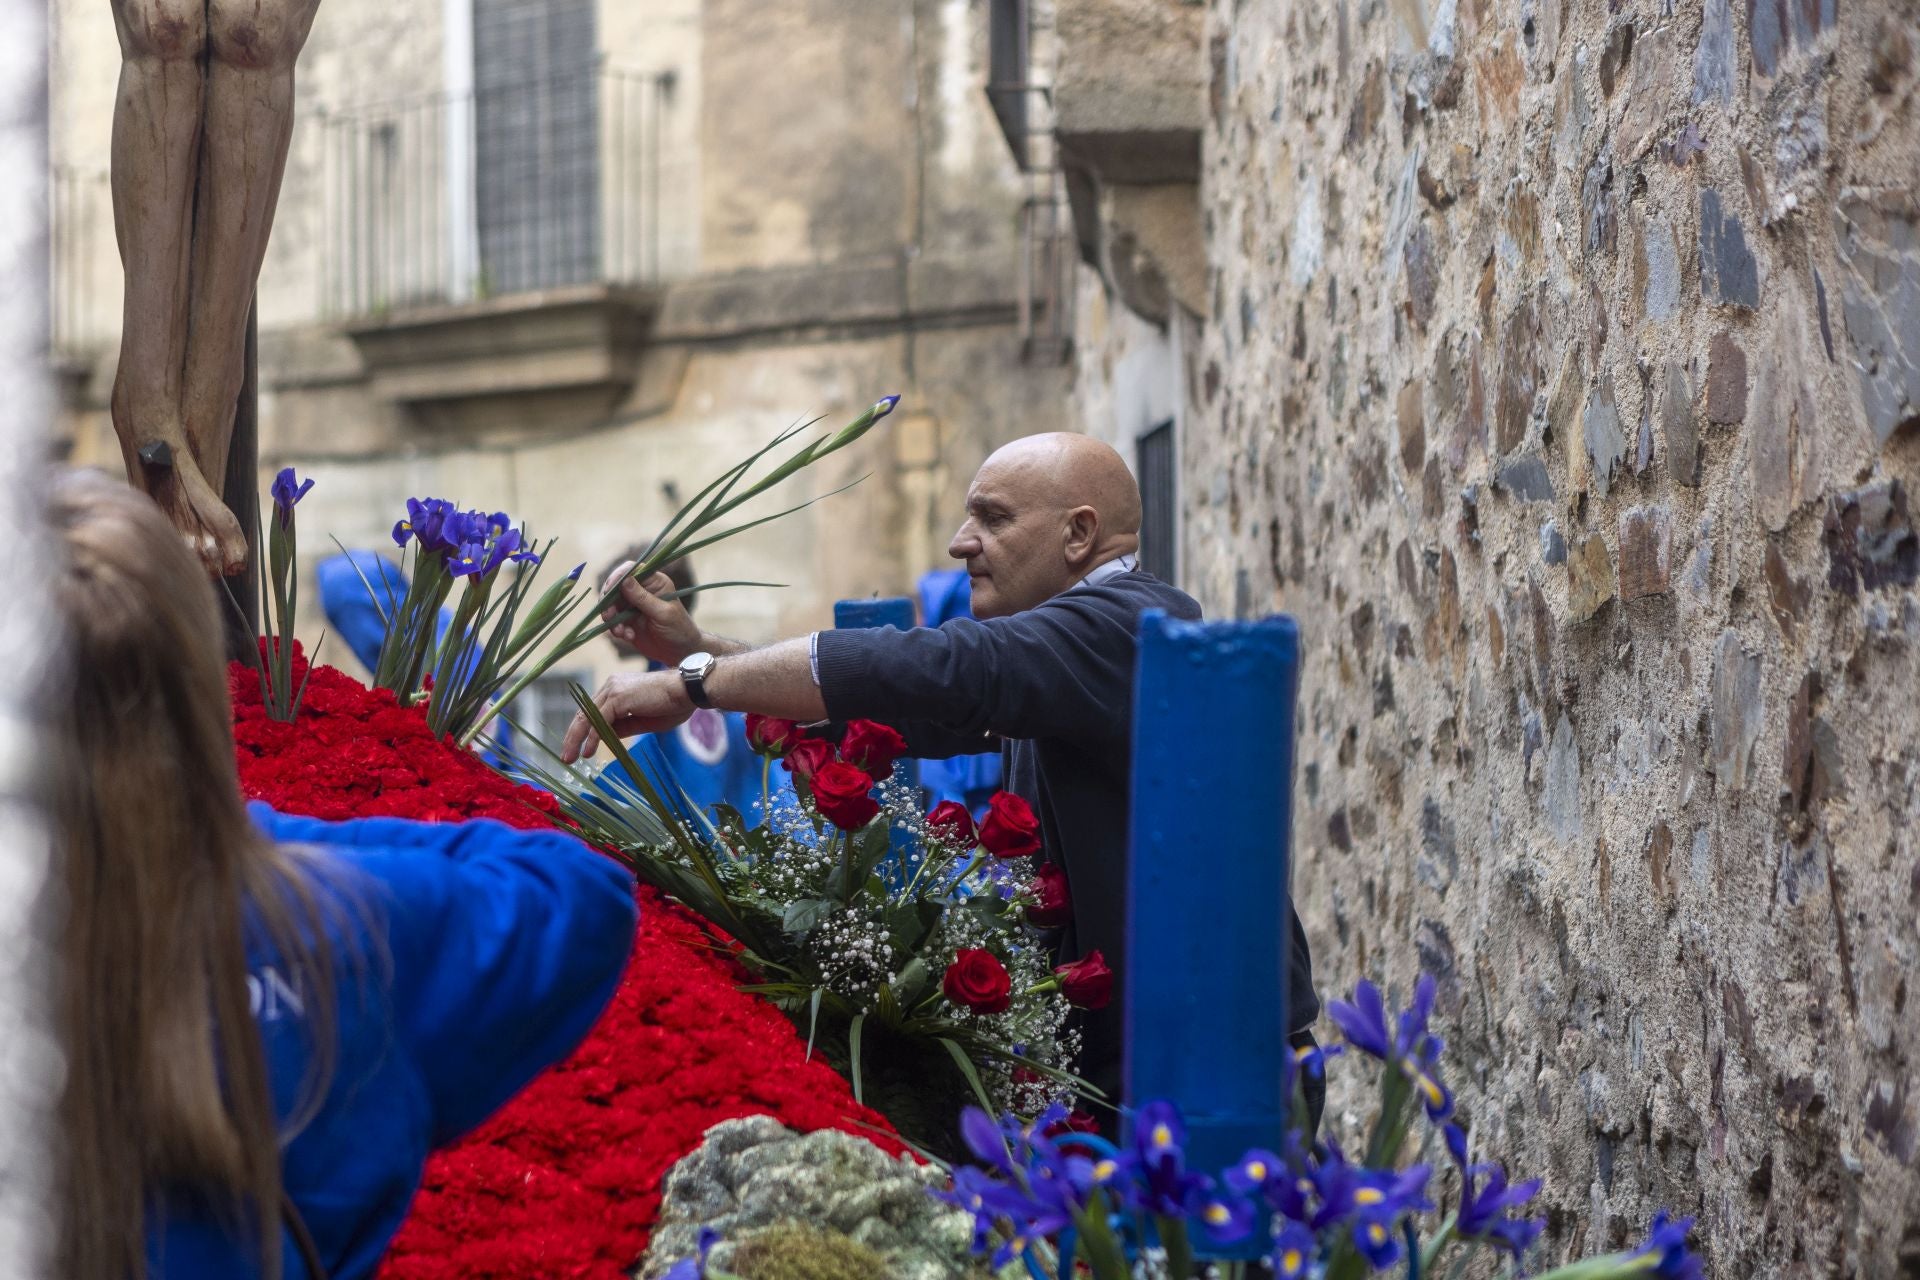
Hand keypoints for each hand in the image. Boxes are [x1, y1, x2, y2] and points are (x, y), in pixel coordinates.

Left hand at [560, 670, 694, 762]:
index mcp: (617, 689)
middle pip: (584, 713)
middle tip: (566, 757)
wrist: (688, 690)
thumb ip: (623, 726)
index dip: (583, 731)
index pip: (592, 711)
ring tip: (570, 758)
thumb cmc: (673, 705)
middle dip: (574, 736)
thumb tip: (605, 738)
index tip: (577, 749)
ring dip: (577, 739)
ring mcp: (613, 689)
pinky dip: (592, 738)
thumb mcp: (643, 720)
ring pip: (587, 717)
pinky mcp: (618, 697)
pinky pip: (599, 720)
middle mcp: (611, 686)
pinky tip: (587, 752)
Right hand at [600, 562, 704, 665]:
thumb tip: (624, 580)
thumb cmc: (679, 629)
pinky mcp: (627, 621)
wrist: (680, 652)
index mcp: (655, 582)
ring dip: (611, 618)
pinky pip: (614, 621)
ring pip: (612, 605)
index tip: (609, 590)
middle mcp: (642, 591)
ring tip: (620, 631)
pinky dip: (617, 629)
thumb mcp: (663, 613)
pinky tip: (629, 636)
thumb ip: (643, 597)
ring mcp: (633, 606)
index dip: (617, 577)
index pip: (631, 570)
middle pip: (616, 587)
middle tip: (609, 615)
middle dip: (609, 601)